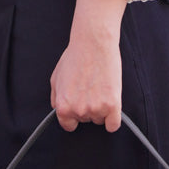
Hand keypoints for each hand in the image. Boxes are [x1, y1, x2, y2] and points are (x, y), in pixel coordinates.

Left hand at [50, 0, 130, 131]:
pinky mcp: (112, 105)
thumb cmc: (75, 57)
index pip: (69, 125)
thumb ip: (56, 98)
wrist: (94, 43)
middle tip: (91, 89)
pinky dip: (113, 119)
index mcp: (63, 106)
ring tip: (100, 88)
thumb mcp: (55, 78)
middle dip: (88, 108)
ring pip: (100, 120)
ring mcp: (96, 109)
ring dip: (101, 109)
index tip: (80, 106)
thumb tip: (59, 111)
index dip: (74, 116)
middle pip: (86, 121)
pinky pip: (113, 125)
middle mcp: (78, 111)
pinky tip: (112, 106)